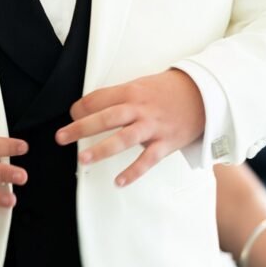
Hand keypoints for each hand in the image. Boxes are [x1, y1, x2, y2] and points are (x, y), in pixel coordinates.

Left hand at [55, 68, 203, 186]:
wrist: (204, 94)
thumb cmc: (168, 90)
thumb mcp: (141, 85)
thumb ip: (120, 97)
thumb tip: (92, 108)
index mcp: (131, 91)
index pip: (100, 99)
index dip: (82, 107)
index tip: (70, 115)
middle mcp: (140, 108)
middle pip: (106, 117)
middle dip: (81, 128)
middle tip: (61, 137)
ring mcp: (153, 126)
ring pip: (124, 138)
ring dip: (102, 149)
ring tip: (82, 159)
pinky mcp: (166, 142)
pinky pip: (148, 159)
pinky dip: (133, 171)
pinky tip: (119, 181)